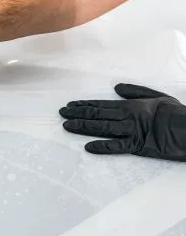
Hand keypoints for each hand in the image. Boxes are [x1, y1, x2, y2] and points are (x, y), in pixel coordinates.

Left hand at [59, 83, 185, 160]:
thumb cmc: (174, 113)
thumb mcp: (155, 96)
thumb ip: (134, 92)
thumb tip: (116, 88)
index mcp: (130, 106)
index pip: (101, 104)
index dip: (84, 105)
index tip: (70, 105)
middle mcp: (126, 117)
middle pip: (97, 114)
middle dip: (78, 113)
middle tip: (61, 113)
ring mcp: (130, 132)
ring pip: (102, 128)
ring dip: (83, 127)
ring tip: (67, 126)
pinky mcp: (137, 146)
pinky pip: (117, 147)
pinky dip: (103, 147)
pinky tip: (88, 147)